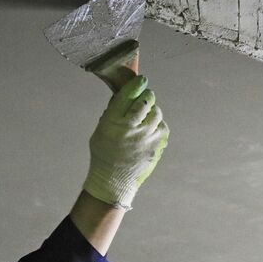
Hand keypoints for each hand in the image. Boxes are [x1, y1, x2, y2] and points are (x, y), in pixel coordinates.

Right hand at [82, 74, 169, 209]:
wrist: (114, 181)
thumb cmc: (105, 153)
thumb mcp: (101, 130)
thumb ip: (112, 112)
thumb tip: (128, 91)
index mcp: (111, 124)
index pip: (127, 95)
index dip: (136, 84)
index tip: (141, 80)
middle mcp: (129, 129)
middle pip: (146, 100)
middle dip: (146, 96)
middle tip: (144, 98)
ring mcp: (146, 137)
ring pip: (156, 111)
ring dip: (151, 111)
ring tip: (144, 119)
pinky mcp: (158, 144)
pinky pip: (161, 125)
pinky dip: (156, 126)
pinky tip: (147, 133)